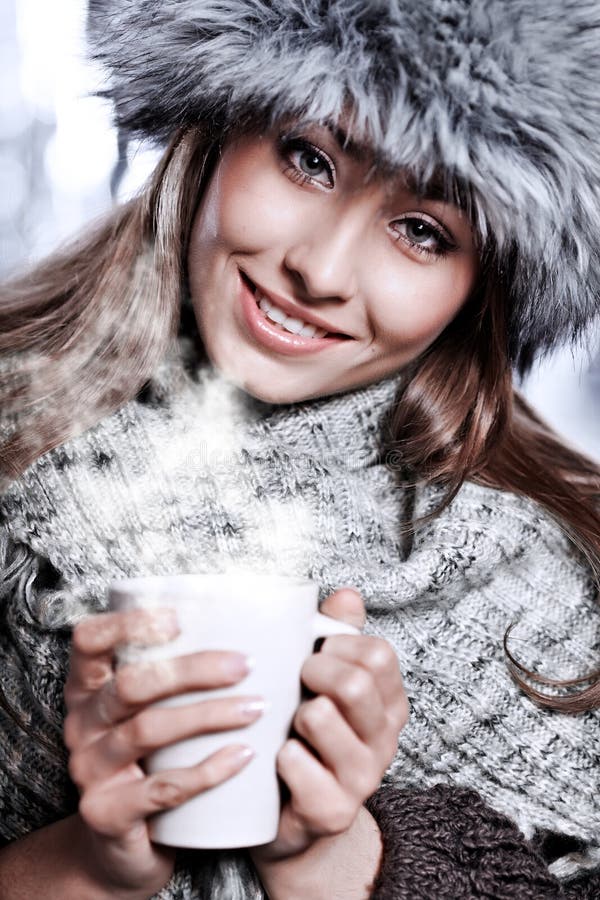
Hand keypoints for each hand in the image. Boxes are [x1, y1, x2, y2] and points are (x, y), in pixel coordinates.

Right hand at [64, 607, 261, 897]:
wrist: (124, 850)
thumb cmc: (155, 761)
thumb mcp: (156, 713)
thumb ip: (187, 673)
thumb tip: (279, 627)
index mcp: (89, 688)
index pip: (89, 641)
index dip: (127, 624)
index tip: (179, 619)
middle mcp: (82, 723)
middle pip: (131, 684)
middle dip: (191, 669)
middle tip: (245, 665)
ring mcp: (90, 770)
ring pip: (147, 731)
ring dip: (208, 715)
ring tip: (257, 708)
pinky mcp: (108, 813)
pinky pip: (162, 789)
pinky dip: (208, 770)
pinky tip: (244, 755)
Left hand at [251, 588, 407, 867]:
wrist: (296, 823)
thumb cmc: (310, 740)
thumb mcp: (327, 686)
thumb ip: (340, 638)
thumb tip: (347, 593)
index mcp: (388, 704)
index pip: (379, 654)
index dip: (340, 644)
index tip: (316, 653)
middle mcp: (384, 740)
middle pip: (355, 683)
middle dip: (314, 672)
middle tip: (296, 682)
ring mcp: (362, 779)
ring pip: (322, 718)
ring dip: (294, 713)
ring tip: (287, 724)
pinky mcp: (332, 812)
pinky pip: (298, 765)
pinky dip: (280, 755)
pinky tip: (276, 760)